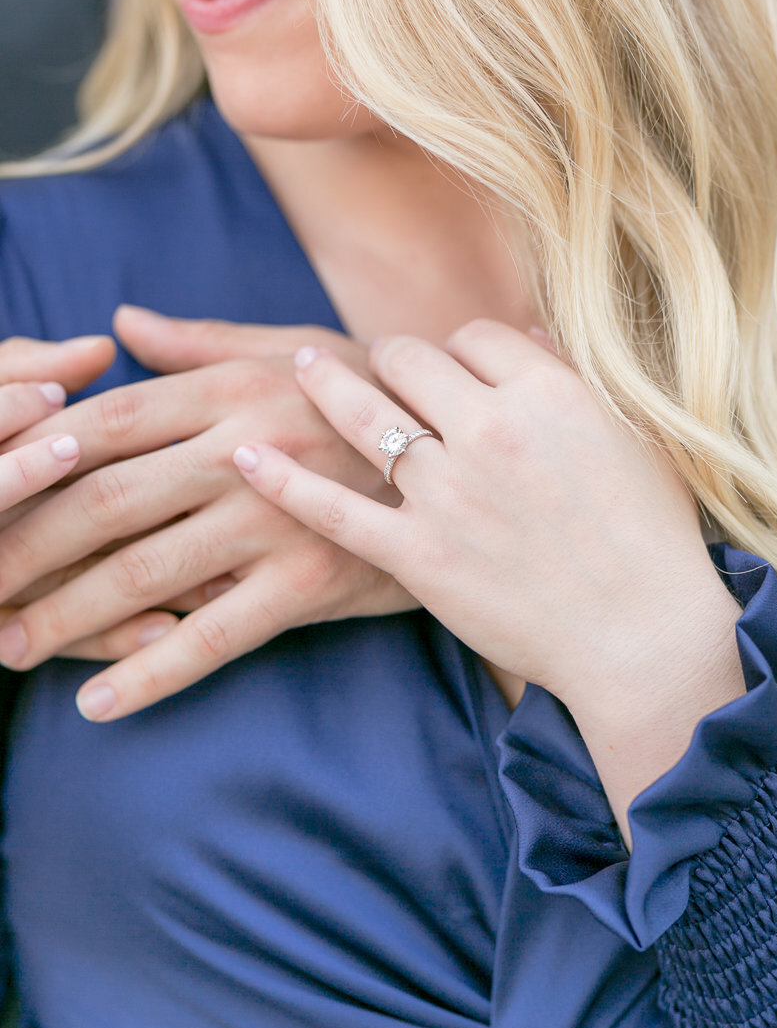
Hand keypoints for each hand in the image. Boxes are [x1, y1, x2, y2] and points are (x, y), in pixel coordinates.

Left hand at [0, 309, 413, 719]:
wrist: (478, 457)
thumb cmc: (376, 395)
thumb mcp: (295, 349)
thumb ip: (201, 341)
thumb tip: (117, 326)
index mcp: (232, 388)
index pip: (106, 422)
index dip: (33, 460)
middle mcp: (247, 447)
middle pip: (106, 498)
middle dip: (25, 546)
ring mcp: (279, 518)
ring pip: (148, 570)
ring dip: (67, 614)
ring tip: (6, 647)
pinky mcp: (312, 582)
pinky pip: (216, 634)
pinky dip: (151, 669)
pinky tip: (97, 702)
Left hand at [235, 320, 745, 837]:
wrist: (640, 635)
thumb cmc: (650, 536)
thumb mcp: (633, 437)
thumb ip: (572, 379)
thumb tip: (525, 334)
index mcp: (548, 392)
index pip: (475, 336)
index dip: (457, 347)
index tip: (450, 364)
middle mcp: (490, 428)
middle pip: (410, 360)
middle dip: (388, 357)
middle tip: (376, 363)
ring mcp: (447, 493)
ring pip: (364, 415)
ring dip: (326, 384)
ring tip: (303, 367)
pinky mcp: (416, 555)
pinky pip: (332, 509)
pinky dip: (283, 482)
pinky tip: (247, 458)